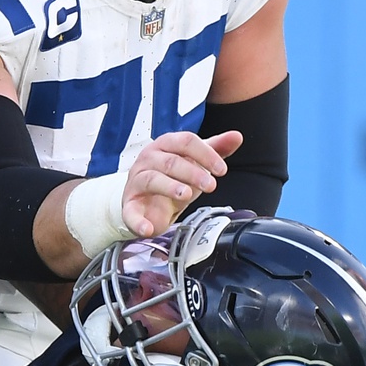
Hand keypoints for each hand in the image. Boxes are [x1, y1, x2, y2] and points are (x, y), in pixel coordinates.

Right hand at [122, 130, 241, 236]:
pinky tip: (148, 228)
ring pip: (152, 179)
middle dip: (192, 172)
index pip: (185, 141)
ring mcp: (137, 182)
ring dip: (171, 187)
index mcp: (165, 145)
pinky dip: (138, 221)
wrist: (147, 201)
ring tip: (186, 195)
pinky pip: (130, 211)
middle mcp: (148, 160)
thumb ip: (215, 149)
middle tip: (209, 185)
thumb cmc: (171, 178)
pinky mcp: (130, 204)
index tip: (221, 170)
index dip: (206, 155)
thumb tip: (236, 137)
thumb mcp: (195, 162)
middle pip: (169, 161)